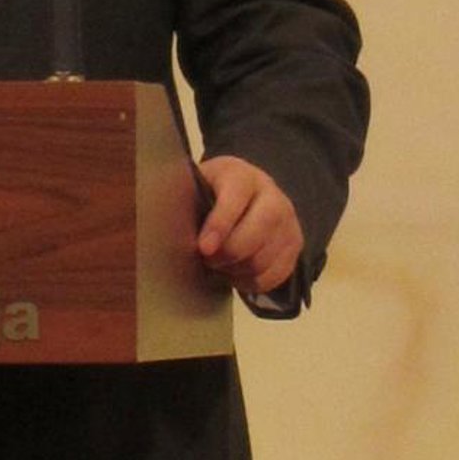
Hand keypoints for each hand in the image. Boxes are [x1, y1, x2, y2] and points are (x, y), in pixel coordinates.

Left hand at [196, 155, 304, 296]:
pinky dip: (250, 282)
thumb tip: (163, 219)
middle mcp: (273, 198)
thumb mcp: (198, 184)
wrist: (252, 192)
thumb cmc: (215, 191)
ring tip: (219, 264)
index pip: (235, 199)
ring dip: (235, 271)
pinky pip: (273, 277)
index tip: (203, 248)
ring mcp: (289, 223)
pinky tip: (236, 273)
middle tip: (207, 259)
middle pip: (254, 236)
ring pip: (262, 261)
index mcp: (243, 177)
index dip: (219, 226)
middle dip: (226, 255)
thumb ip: (183, 198)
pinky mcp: (295, 246)